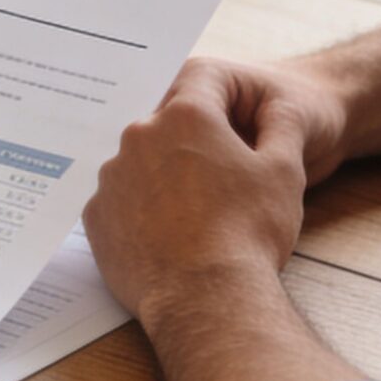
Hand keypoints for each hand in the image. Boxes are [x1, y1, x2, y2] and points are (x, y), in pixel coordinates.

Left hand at [84, 56, 322, 319]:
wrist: (207, 299)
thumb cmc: (250, 233)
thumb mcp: (285, 172)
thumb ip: (279, 127)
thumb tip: (274, 108)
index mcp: (186, 116)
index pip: (203, 80)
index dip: (225, 98)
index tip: (234, 125)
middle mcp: (138, 136)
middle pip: (167, 123)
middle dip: (191, 142)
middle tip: (216, 179)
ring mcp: (111, 177)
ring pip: (139, 161)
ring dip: (160, 175)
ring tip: (191, 213)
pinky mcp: (95, 216)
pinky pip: (118, 200)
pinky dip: (137, 210)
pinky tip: (164, 234)